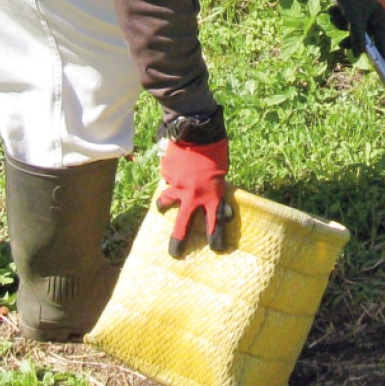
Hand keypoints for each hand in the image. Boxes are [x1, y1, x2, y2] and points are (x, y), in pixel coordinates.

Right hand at [156, 110, 229, 257]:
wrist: (196, 130)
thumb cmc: (215, 150)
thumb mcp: (222, 173)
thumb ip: (218, 191)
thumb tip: (222, 208)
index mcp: (212, 195)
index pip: (215, 223)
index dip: (216, 238)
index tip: (216, 250)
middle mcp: (193, 195)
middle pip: (183, 225)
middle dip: (178, 242)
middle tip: (175, 255)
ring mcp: (177, 186)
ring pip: (165, 203)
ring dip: (164, 208)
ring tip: (162, 210)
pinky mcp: (166, 175)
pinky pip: (167, 180)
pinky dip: (171, 177)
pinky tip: (175, 167)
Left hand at [328, 0, 384, 61]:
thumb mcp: (354, 20)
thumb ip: (357, 38)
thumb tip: (358, 54)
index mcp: (380, 17)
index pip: (382, 41)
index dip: (381, 54)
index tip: (383, 67)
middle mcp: (374, 14)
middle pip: (365, 35)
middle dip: (351, 37)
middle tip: (342, 45)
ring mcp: (363, 10)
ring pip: (353, 27)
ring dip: (342, 24)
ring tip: (335, 16)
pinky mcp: (352, 6)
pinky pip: (347, 18)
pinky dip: (339, 16)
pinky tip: (334, 9)